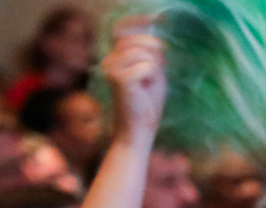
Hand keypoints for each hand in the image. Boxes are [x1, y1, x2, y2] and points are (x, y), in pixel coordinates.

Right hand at [100, 17, 165, 144]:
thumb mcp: (153, 73)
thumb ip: (152, 54)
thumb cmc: (147, 104)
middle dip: (154, 53)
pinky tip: (143, 92)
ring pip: (144, 53)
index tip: (156, 18)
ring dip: (153, 70)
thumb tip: (156, 36)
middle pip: (138, 40)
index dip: (138, 20)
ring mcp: (110, 67)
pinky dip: (152, 79)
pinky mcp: (118, 78)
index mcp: (115, 57)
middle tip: (156, 73)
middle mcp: (109, 60)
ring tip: (146, 86)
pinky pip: (147, 66)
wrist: (139, 130)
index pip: (122, 29)